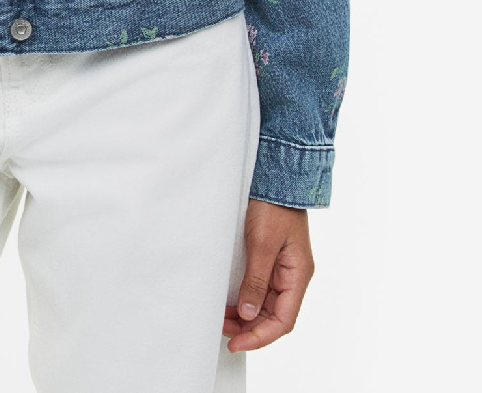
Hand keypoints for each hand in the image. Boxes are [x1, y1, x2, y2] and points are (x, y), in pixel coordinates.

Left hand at [224, 198, 314, 351]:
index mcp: (298, 275)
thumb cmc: (274, 207)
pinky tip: (231, 303)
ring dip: (247, 316)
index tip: (237, 343)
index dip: (260, 337)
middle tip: (224, 332)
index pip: (283, 320)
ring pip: (267, 305)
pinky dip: (246, 300)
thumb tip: (249, 315)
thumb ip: (256, 281)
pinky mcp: (271, 260)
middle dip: (250, 329)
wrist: (276, 178)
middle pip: (275, 316)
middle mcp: (292, 277)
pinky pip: (261, 290)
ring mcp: (283, 269)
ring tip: (223, 320)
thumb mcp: (262, 244)